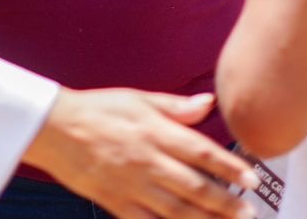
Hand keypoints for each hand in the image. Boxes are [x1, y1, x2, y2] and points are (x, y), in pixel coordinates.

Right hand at [24, 88, 257, 217]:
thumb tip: (208, 103)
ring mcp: (132, 186)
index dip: (230, 167)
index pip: (201, 152)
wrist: (54, 129)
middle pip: (194, 187)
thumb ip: (176, 107)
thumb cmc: (98, 110)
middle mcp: (147, 161)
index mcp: (154, 132)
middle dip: (225, 203)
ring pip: (176, 211)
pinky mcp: (117, 204)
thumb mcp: (138, 98)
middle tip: (247, 211)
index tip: (251, 178)